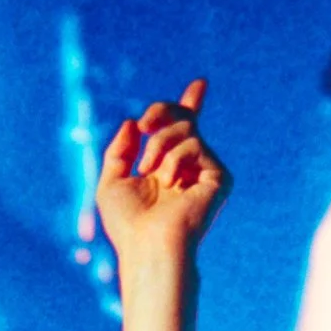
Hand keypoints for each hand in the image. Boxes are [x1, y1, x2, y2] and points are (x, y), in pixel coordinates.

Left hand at [94, 78, 231, 275]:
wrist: (149, 246)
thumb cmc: (128, 224)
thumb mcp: (111, 182)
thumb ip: (119, 151)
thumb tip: (132, 122)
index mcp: (166, 170)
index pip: (180, 132)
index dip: (189, 106)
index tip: (200, 84)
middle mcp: (188, 170)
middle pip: (182, 120)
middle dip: (159, 112)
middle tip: (143, 124)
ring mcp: (205, 173)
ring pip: (185, 130)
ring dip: (159, 146)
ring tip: (152, 173)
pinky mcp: (219, 178)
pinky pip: (195, 145)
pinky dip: (175, 160)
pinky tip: (171, 183)